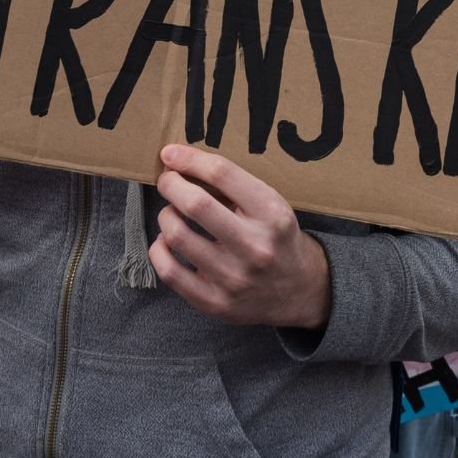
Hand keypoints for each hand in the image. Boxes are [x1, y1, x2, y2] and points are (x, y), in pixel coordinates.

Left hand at [149, 145, 331, 329]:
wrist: (297, 292)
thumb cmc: (275, 238)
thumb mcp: (270, 205)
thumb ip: (233, 186)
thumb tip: (180, 161)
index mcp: (272, 215)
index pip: (223, 174)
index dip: (189, 159)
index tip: (170, 154)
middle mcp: (255, 247)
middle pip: (196, 204)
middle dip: (171, 184)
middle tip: (168, 181)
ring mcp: (234, 279)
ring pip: (177, 235)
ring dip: (166, 216)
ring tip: (171, 213)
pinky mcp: (215, 303)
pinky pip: (169, 271)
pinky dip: (159, 250)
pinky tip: (167, 242)